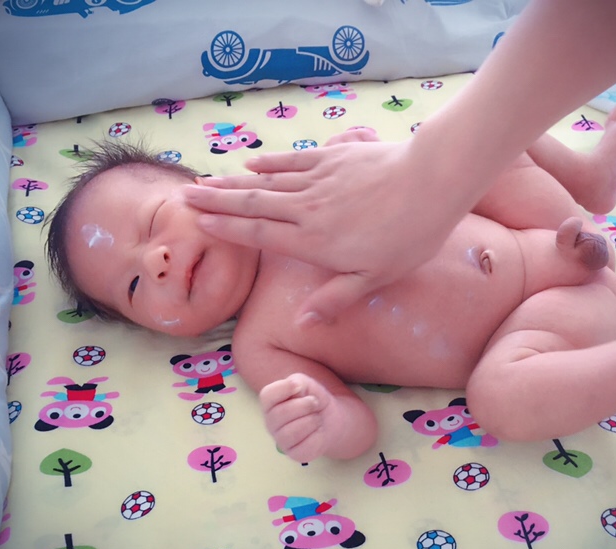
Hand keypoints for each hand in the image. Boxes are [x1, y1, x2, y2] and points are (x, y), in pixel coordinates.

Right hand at [184, 131, 460, 324]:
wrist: (431, 182)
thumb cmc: (409, 237)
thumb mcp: (374, 279)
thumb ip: (334, 300)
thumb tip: (300, 325)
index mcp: (313, 242)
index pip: (259, 235)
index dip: (226, 229)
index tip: (197, 223)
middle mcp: (307, 209)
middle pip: (252, 205)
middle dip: (216, 201)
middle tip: (184, 197)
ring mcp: (318, 179)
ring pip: (266, 181)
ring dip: (232, 181)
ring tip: (204, 181)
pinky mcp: (334, 157)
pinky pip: (293, 159)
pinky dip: (269, 162)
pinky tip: (251, 162)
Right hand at [259, 373, 339, 462]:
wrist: (330, 420)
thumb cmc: (313, 400)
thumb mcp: (306, 384)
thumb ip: (298, 382)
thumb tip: (296, 387)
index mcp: (270, 404)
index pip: (267, 395)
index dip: (283, 389)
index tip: (300, 386)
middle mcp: (272, 423)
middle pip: (280, 414)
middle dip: (303, 406)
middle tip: (315, 402)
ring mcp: (281, 441)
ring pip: (292, 432)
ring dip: (311, 421)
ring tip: (317, 418)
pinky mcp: (295, 454)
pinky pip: (305, 445)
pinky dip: (317, 435)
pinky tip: (318, 431)